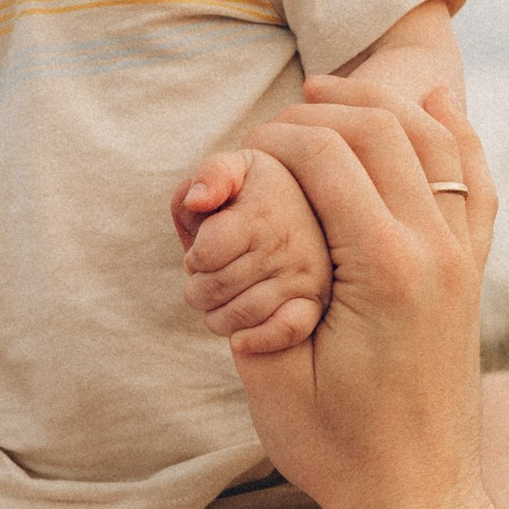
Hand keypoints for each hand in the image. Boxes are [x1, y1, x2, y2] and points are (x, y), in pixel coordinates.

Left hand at [173, 147, 334, 357]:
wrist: (312, 204)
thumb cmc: (257, 191)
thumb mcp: (236, 168)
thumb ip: (211, 175)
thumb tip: (197, 201)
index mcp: (261, 215)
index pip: (205, 253)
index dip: (194, 258)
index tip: (203, 252)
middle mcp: (286, 247)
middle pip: (214, 287)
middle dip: (198, 288)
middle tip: (206, 279)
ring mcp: (303, 277)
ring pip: (241, 314)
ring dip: (217, 316)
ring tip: (219, 301)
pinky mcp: (314, 303)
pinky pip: (287, 330)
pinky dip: (258, 340)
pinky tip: (240, 340)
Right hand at [215, 92, 498, 508]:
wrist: (416, 497)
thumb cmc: (334, 448)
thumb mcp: (271, 373)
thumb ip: (255, 288)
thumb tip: (235, 217)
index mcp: (384, 270)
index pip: (328, 156)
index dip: (275, 138)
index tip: (240, 150)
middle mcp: (437, 251)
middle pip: (382, 131)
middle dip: (321, 111)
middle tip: (276, 121)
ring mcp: (465, 259)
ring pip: (435, 142)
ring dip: (381, 106)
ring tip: (330, 95)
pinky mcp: (474, 273)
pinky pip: (476, 182)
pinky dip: (457, 134)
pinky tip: (435, 105)